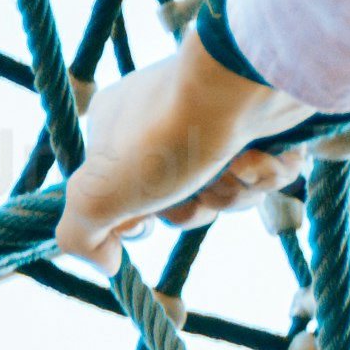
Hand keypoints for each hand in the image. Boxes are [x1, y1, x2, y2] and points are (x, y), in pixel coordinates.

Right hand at [57, 31, 280, 262]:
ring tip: (237, 164)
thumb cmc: (165, 138)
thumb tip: (106, 263)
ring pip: (228, 191)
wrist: (242, 87)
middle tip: (199, 186)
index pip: (122, 199)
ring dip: (235, 192)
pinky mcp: (263, 122)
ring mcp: (216, 120)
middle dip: (197, 206)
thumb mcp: (96, 196)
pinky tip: (261, 152)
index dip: (138, 218)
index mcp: (116, 132)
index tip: (146, 217)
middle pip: (182, 201)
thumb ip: (80, 236)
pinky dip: (269, 172)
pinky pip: (268, 171)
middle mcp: (164, 122)